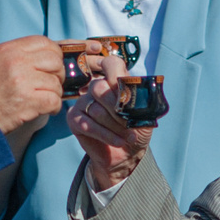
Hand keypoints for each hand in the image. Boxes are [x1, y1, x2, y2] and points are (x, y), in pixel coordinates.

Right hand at [0, 37, 66, 135]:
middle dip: (57, 74)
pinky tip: (46, 109)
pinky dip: (54, 107)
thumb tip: (48, 55)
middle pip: (55, 61)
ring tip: (44, 99)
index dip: (54, 54)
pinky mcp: (28, 101)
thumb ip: (17, 55)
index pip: (44, 42)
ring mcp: (23, 81)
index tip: (52, 65)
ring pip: (56, 83)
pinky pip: (54, 100)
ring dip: (54, 93)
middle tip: (50, 84)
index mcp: (8, 49)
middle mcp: (17, 62)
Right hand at [67, 74, 151, 191]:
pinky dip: (106, 135)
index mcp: (114, 81)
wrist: (127, 155)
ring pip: (96, 110)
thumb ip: (139, 101)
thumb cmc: (136, 130)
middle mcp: (96, 87)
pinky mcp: (74, 118)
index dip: (116, 74)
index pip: (111, 64)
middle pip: (100, 88)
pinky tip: (118, 141)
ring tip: (128, 136)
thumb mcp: (145, 116)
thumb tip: (133, 92)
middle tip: (130, 123)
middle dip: (118, 109)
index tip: (125, 90)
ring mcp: (83, 102)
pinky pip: (88, 125)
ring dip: (115, 126)